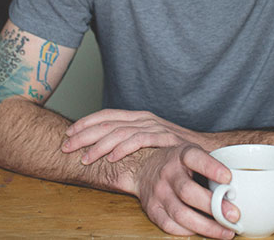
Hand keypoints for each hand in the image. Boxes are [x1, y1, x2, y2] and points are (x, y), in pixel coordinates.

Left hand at [62, 109, 209, 163]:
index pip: (106, 115)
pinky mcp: (165, 137)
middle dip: (84, 135)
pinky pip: (139, 140)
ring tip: (85, 158)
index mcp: (138, 116)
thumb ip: (130, 140)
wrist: (206, 150)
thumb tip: (104, 148)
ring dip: (99, 145)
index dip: (85, 123)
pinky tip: (111, 157)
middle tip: (66, 146)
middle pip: (107, 122)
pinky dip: (123, 148)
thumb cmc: (175, 149)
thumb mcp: (150, 140)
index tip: (68, 133)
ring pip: (119, 131)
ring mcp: (154, 126)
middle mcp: (144, 118)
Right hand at [131, 144, 238, 238]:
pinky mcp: (152, 209)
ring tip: (226, 231)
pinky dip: (189, 231)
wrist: (144, 167)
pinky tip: (205, 232)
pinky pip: (170, 225)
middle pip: (188, 191)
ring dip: (206, 226)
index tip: (228, 179)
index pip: (195, 158)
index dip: (211, 168)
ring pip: (180, 213)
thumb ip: (213, 165)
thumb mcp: (194, 153)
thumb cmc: (179, 163)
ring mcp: (158, 192)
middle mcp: (168, 173)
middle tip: (234, 215)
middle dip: (213, 206)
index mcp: (181, 154)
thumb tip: (244, 182)